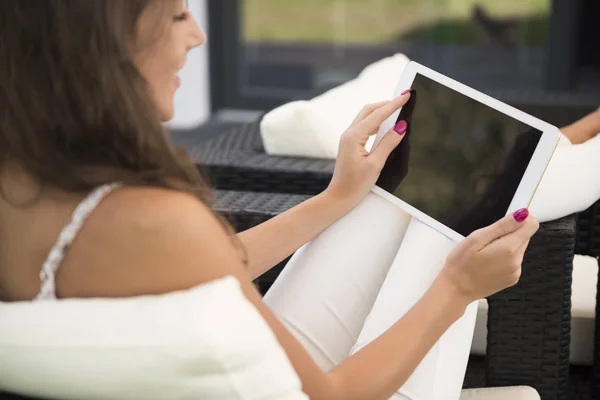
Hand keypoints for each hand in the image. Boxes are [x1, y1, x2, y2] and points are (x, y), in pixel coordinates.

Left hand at [325, 92, 411, 209]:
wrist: (339, 197)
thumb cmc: (355, 184)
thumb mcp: (376, 164)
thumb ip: (388, 143)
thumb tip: (401, 127)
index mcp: (354, 137)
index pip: (377, 115)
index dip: (393, 104)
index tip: (406, 95)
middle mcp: (349, 134)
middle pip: (369, 110)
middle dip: (386, 103)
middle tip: (403, 99)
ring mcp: (348, 138)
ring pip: (366, 117)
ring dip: (381, 111)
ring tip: (397, 110)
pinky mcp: (350, 144)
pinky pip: (364, 126)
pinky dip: (376, 122)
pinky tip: (385, 125)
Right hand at [439, 209, 539, 303]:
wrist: (456, 289)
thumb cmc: (461, 263)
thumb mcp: (476, 238)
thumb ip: (502, 226)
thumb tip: (522, 215)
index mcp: (509, 249)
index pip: (531, 225)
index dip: (520, 219)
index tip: (505, 222)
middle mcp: (516, 261)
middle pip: (524, 237)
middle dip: (508, 234)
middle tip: (486, 241)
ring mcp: (516, 272)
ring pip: (518, 249)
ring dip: (506, 246)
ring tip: (485, 254)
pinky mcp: (512, 279)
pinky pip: (514, 261)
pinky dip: (504, 258)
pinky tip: (488, 263)